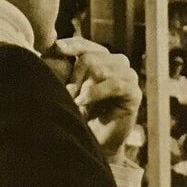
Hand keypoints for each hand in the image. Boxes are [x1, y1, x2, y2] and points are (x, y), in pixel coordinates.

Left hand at [50, 38, 141, 161]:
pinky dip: (96, 94)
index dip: (69, 46)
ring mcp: (128, 76)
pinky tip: (86, 104)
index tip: (55, 49)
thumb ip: (60, 69)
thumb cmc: (78, 114)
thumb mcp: (65, 88)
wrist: (95, 141)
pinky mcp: (135, 93)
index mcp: (100, 58)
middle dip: (74, 77)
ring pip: (101, 70)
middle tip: (67, 95)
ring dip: (84, 88)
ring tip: (77, 103)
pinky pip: (115, 84)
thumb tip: (52, 49)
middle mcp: (117, 63)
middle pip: (90, 57)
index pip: (84, 45)